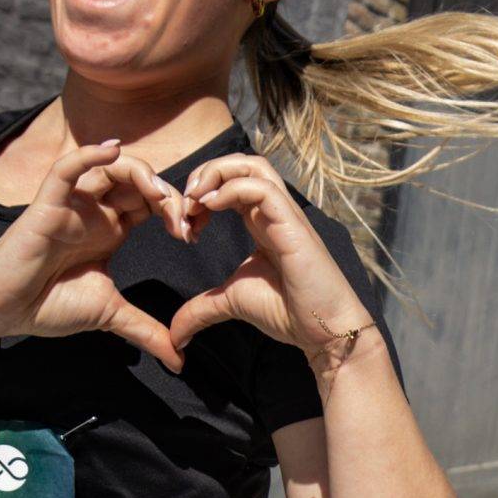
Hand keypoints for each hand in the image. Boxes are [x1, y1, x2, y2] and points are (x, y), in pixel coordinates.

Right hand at [0, 140, 186, 370]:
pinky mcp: (48, 204)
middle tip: (184, 218)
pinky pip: (66, 169)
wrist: (6, 310)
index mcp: (113, 229)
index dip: (177, 210)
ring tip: (158, 192)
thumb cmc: (50, 304)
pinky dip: (88, 155)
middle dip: (168, 193)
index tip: (191, 235)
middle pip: (139, 181)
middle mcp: (96, 211)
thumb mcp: (110, 315)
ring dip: (140, 173)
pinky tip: (112, 150)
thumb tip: (179, 360)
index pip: (154, 203)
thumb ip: (146, 331)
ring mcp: (73, 204)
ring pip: (110, 168)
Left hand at [167, 155, 374, 368]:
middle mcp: (273, 212)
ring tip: (196, 199)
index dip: (202, 190)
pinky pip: (264, 189)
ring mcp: (284, 215)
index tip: (184, 220)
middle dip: (207, 172)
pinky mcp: (293, 226)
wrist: (322, 331)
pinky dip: (232, 189)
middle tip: (185, 200)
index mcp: (260, 221)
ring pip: (253, 166)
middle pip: (241, 163)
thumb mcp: (232, 302)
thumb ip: (202, 309)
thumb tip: (175, 335)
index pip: (231, 181)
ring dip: (217, 174)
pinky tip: (212, 208)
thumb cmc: (287, 312)